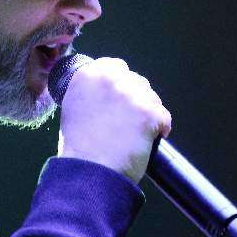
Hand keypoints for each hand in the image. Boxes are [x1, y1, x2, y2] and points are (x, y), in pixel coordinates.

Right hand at [57, 57, 172, 183]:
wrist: (90, 171)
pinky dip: (160, 128)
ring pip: (151, 97)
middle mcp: (111, 78)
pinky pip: (163, 117)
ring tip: (136, 133)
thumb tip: (104, 93)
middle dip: (135, 97)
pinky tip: (149, 139)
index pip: (114, 65)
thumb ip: (88, 93)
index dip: (120, 83)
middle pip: (136, 80)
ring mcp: (132, 95)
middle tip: (128, 120)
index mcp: (89, 75)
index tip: (119, 98)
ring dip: (148, 112)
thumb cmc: (78, 147)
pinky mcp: (149, 113)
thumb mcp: (72, 108)